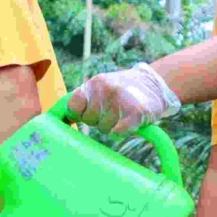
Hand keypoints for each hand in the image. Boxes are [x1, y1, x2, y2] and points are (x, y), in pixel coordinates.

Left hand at [66, 64, 182, 134]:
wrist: (156, 84)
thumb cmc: (123, 90)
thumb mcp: (101, 87)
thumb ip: (84, 99)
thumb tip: (61, 118)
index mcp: (94, 83)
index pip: (73, 106)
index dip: (80, 114)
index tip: (88, 113)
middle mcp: (105, 89)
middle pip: (89, 121)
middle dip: (98, 121)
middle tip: (112, 112)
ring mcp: (120, 100)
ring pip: (104, 129)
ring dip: (112, 126)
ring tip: (123, 114)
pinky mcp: (135, 112)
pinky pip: (117, 133)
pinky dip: (122, 132)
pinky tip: (128, 123)